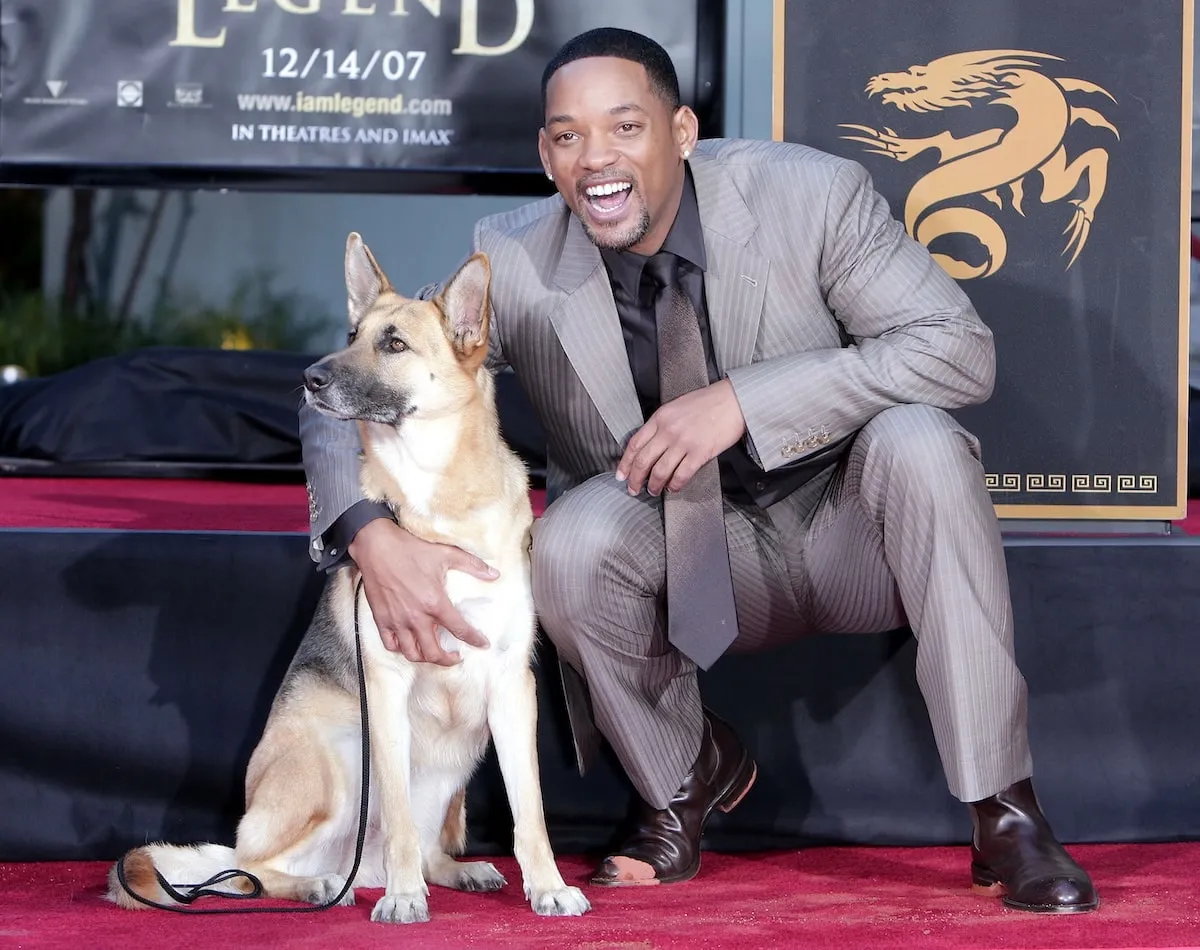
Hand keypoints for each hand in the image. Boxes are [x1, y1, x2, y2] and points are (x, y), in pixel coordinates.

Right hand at [348, 518, 496, 664]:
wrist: (377, 547)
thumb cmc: (410, 549)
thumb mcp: (446, 554)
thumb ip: (472, 565)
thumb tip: (495, 574)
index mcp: (435, 603)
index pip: (460, 630)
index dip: (474, 640)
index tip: (483, 645)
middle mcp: (416, 617)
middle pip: (434, 653)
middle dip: (448, 660)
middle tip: (455, 657)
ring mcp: (397, 621)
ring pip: (412, 654)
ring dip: (425, 658)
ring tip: (434, 653)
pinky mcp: (381, 620)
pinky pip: (391, 645)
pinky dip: (401, 649)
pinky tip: (409, 644)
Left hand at [616, 378, 745, 495]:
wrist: (734, 400)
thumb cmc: (708, 402)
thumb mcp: (676, 406)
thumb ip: (662, 424)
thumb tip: (650, 445)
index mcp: (660, 418)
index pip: (634, 444)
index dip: (625, 463)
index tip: (622, 475)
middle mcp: (668, 430)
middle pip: (643, 461)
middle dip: (635, 479)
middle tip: (633, 489)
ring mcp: (684, 442)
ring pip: (659, 471)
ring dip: (654, 485)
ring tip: (654, 490)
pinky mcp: (700, 453)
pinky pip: (681, 475)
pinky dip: (674, 485)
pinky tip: (673, 487)